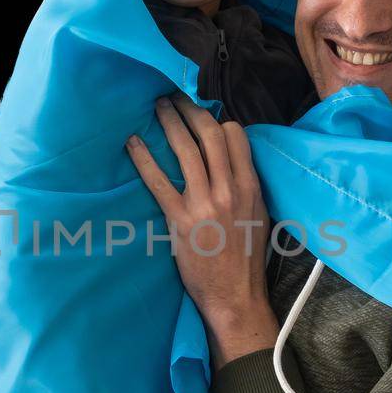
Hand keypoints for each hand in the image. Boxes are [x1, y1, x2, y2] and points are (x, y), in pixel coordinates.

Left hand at [126, 93, 280, 364]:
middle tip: (174, 96)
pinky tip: (132, 143)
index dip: (217, 121)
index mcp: (251, 188)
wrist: (235, 296)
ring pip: (185, 150)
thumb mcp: (258, 216)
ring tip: (156, 107)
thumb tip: (232, 160)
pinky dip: (144, 158)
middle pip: (209, 135)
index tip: (202, 114)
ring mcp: (204, 204)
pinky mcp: (180, 220)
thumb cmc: (245, 259)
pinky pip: (159, 181)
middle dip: (190, 110)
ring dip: (168, 122)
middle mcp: (229, 190)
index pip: (236, 137)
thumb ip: (246, 185)